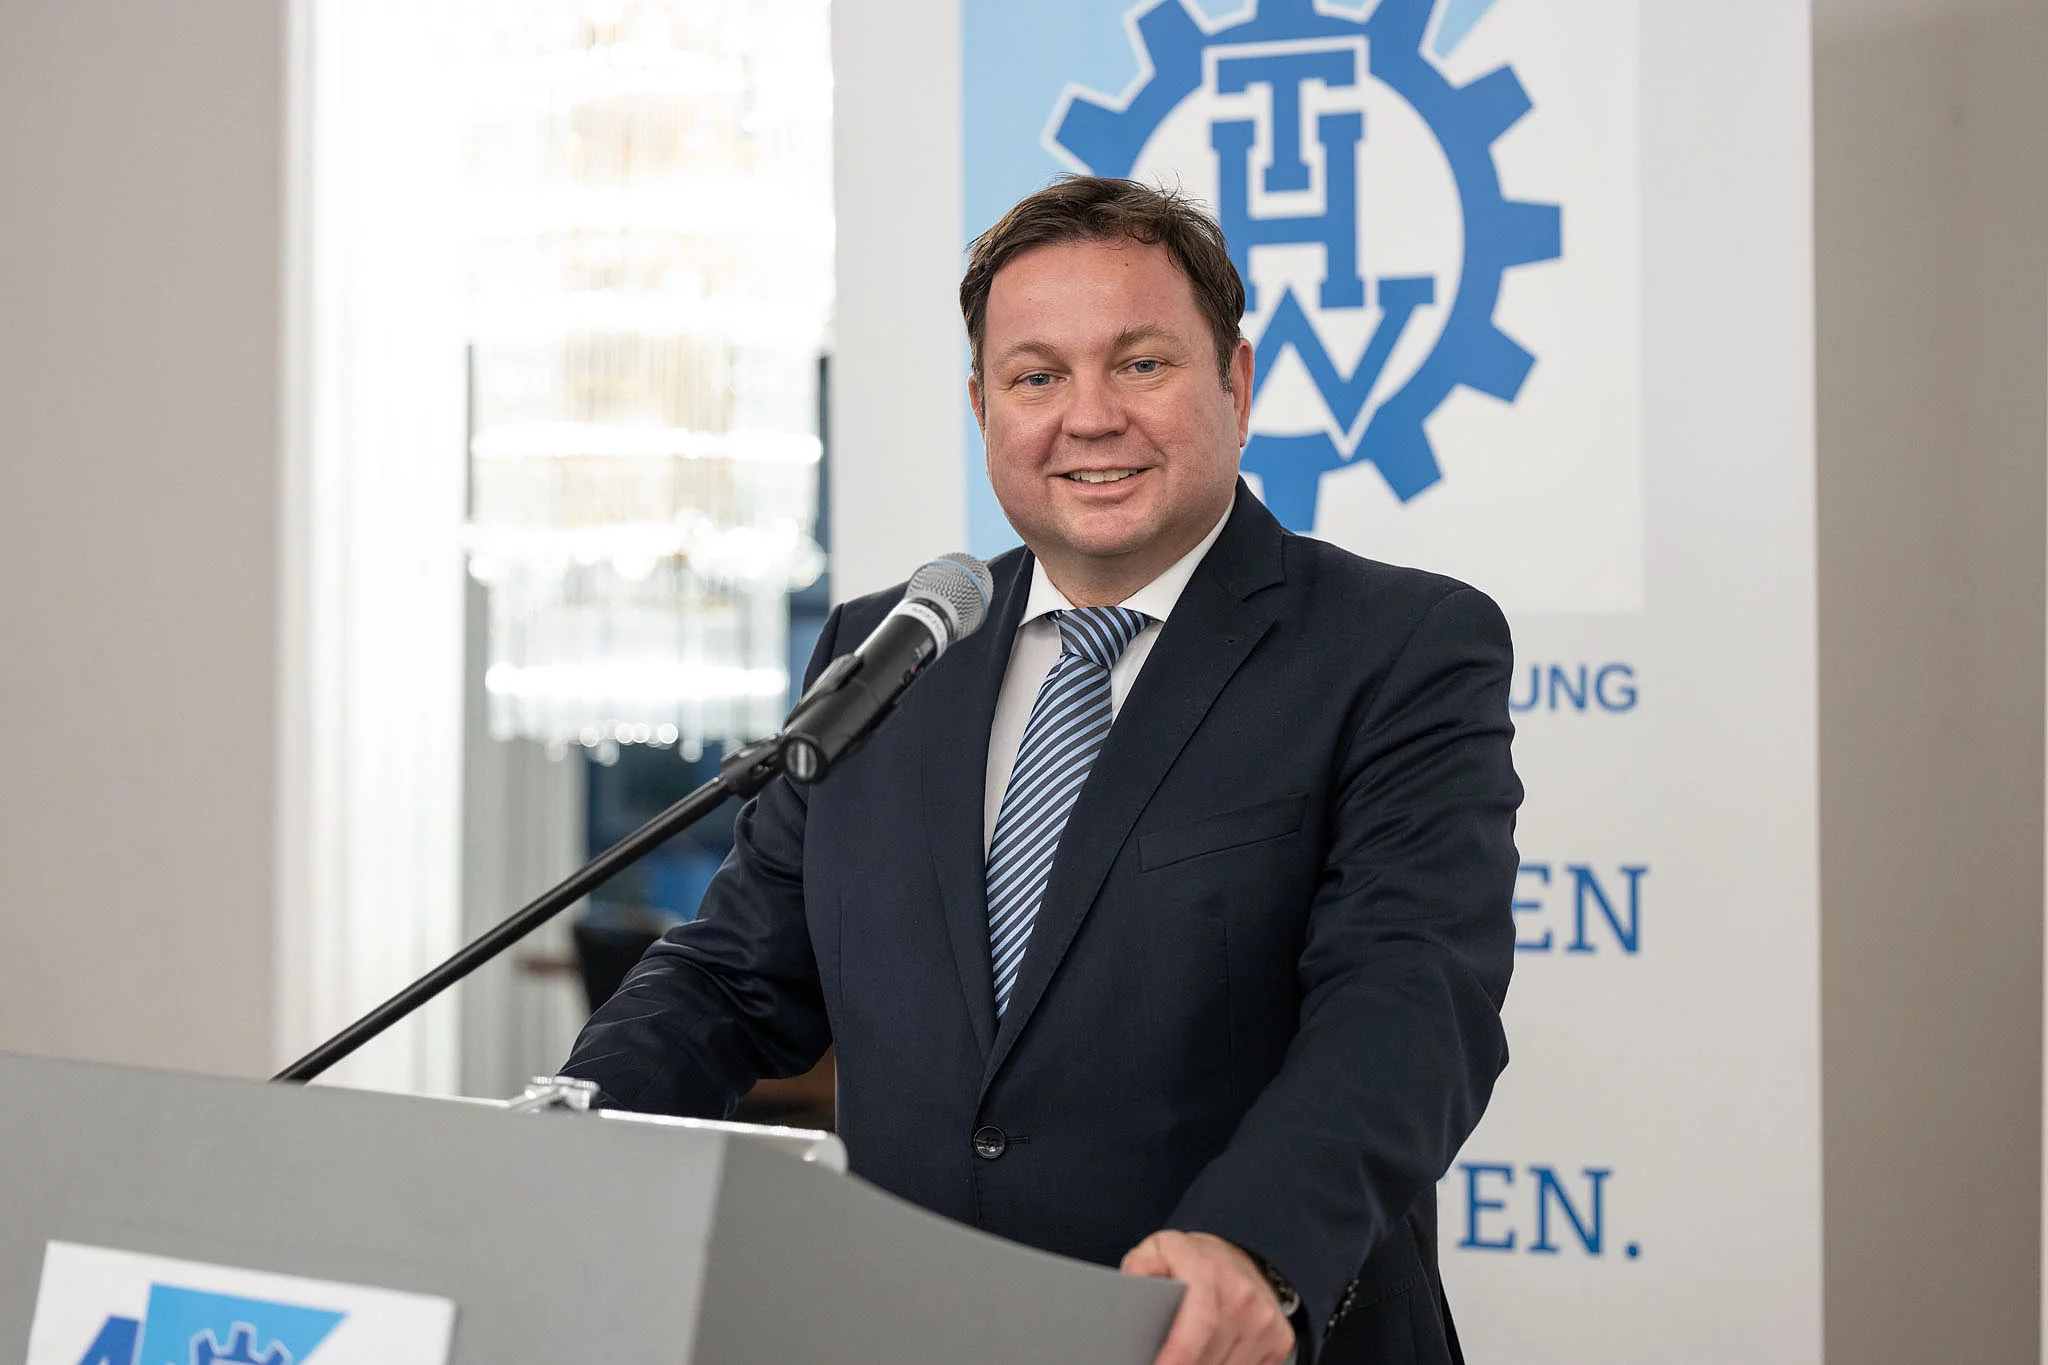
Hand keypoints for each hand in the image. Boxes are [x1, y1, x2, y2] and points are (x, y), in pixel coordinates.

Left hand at [1121, 1230, 1296, 1364]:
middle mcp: (1243, 1295)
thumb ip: (1141, 1268)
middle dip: (1183, 1364)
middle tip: (1163, 1359)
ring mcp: (1265, 1319)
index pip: (1200, 1322)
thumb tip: (1133, 1286)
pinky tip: (1212, 1356)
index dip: (1178, 1355)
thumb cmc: (1195, 1261)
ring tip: (1184, 1356)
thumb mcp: (1159, 1250)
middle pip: (1209, 1357)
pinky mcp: (1280, 1339)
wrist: (1241, 1256)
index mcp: (1209, 1271)